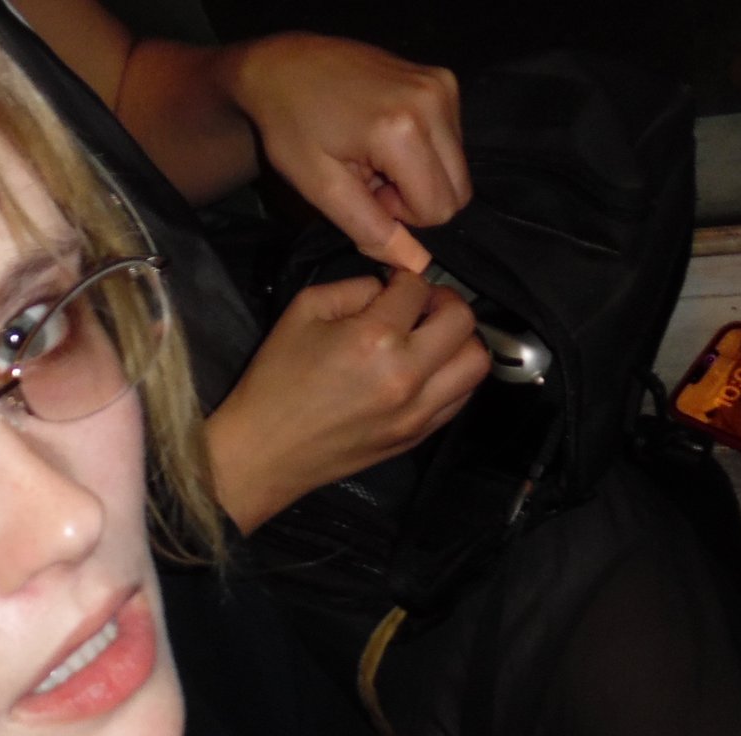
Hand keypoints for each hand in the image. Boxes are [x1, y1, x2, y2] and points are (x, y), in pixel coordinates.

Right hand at [201, 269, 488, 529]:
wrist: (265, 452)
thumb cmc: (275, 382)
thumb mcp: (303, 311)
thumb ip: (354, 288)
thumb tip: (387, 289)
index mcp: (374, 339)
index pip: (417, 288)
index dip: (404, 279)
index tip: (392, 287)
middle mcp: (406, 375)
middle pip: (462, 321)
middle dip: (444, 302)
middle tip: (421, 306)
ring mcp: (416, 412)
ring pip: (475, 362)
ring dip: (458, 341)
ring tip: (431, 338)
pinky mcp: (416, 436)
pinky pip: (460, 398)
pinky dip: (452, 376)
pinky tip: (426, 371)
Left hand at [219, 33, 466, 270]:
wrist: (284, 68)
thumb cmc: (291, 128)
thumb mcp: (321, 187)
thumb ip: (371, 229)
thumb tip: (416, 264)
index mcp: (404, 130)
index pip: (438, 209)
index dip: (402, 217)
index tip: (365, 194)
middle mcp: (435, 102)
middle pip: (457, 191)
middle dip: (416, 199)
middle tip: (369, 180)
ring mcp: (442, 86)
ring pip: (457, 169)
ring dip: (419, 177)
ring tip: (373, 158)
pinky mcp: (443, 81)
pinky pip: (452, 142)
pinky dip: (423, 153)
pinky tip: (384, 139)